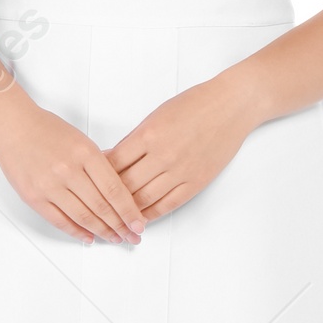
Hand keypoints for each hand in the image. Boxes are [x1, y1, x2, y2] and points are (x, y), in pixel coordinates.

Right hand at [0, 89, 144, 243]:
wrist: (12, 126)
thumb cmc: (47, 130)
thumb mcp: (81, 140)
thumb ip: (99, 165)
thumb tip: (119, 193)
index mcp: (85, 153)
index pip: (115, 189)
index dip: (129, 211)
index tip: (139, 223)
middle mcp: (68, 170)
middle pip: (102, 206)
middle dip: (120, 226)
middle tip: (132, 236)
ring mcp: (49, 185)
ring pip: (83, 217)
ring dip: (102, 231)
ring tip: (114, 238)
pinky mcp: (33, 196)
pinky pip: (59, 220)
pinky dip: (76, 232)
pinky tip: (89, 237)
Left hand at [108, 78, 255, 222]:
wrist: (231, 106)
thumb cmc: (195, 105)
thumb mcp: (156, 115)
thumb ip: (135, 139)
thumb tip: (112, 159)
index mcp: (148, 135)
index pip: (113, 163)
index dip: (99, 175)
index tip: (90, 181)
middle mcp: (163, 156)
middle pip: (125, 185)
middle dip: (108, 197)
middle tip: (98, 204)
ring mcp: (180, 171)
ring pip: (144, 199)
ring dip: (127, 210)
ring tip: (114, 215)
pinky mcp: (196, 182)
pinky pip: (167, 205)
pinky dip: (150, 214)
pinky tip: (139, 218)